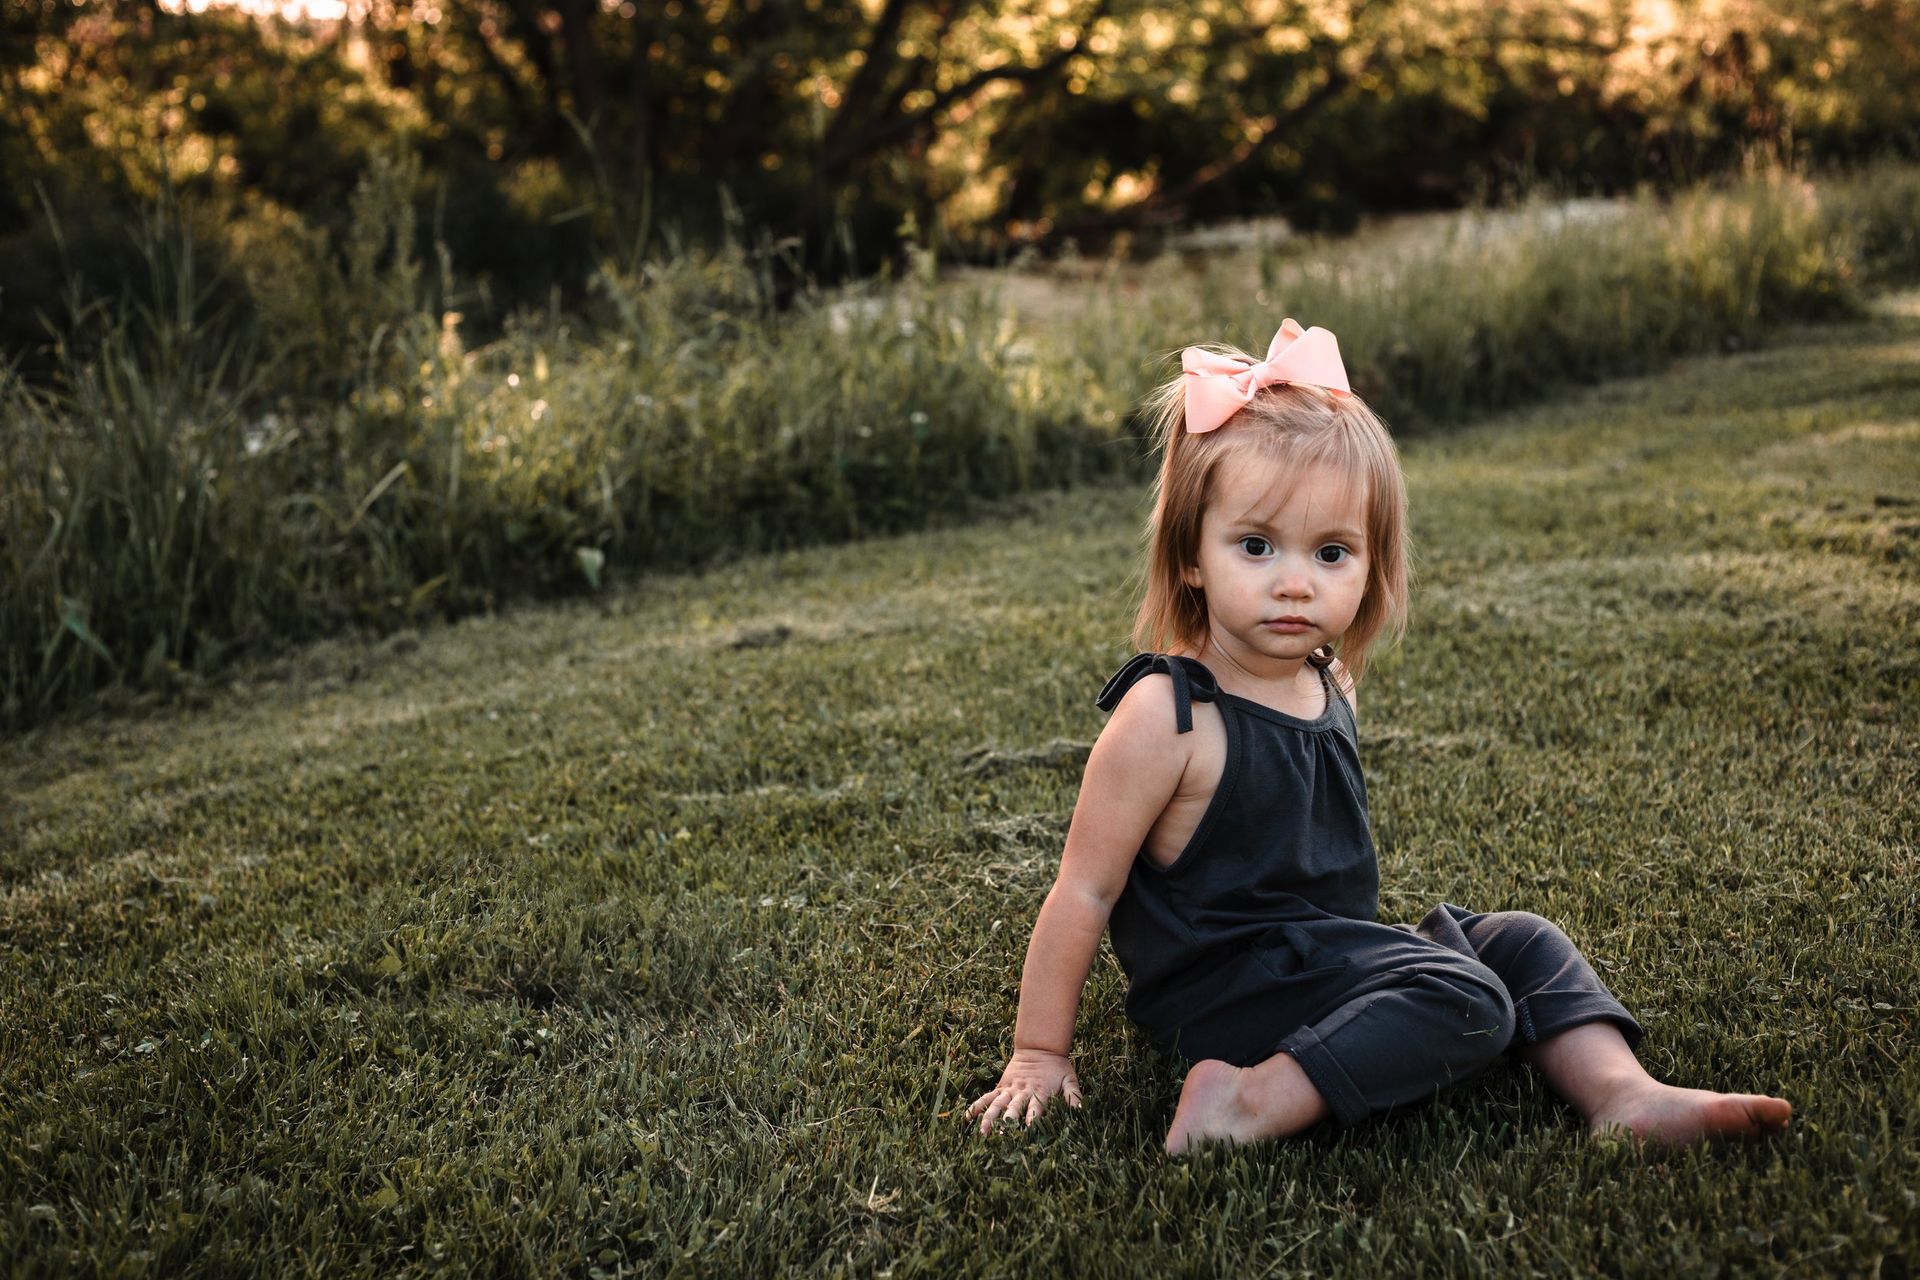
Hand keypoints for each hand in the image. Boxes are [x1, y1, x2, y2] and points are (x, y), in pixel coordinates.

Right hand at [965, 1048, 1083, 1134]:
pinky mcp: (1002, 1087)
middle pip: (1014, 1107)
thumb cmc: (1058, 1067)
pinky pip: (988, 1097)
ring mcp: (1010, 1089)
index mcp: (1040, 1092)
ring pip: (997, 1104)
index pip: (1036, 1108)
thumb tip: (1080, 1111)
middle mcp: (1023, 1092)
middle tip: (1001, 1135)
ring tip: (982, 1132)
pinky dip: (977, 1106)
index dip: (1033, 1118)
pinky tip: (967, 1118)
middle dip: (1007, 1120)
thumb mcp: (1070, 1079)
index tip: (1029, 1130)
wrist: (1040, 1047)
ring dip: (989, 1117)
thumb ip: (1074, 1095)